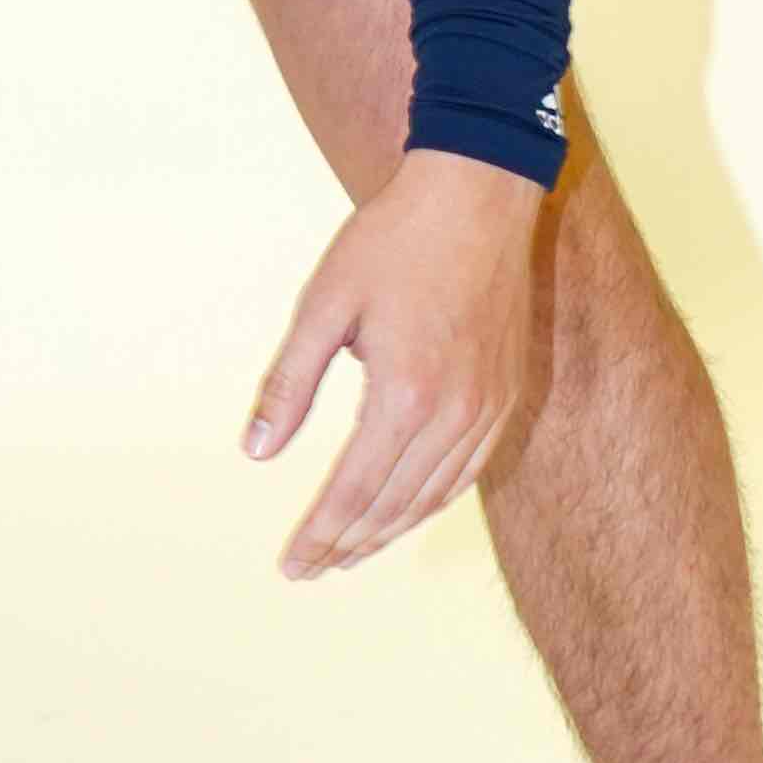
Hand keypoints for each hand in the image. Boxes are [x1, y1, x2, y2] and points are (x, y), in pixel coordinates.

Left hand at [245, 152, 543, 577]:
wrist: (478, 193)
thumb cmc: (393, 241)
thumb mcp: (324, 303)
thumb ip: (289, 384)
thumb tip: (255, 454)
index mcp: (405, 394)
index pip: (354, 491)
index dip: (319, 534)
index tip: (291, 565)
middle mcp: (454, 413)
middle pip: (394, 506)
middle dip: (348, 545)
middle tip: (311, 569)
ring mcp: (488, 407)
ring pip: (434, 497)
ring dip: (389, 531)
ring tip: (350, 553)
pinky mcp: (506, 395)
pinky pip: (468, 471)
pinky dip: (432, 501)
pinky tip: (406, 509)